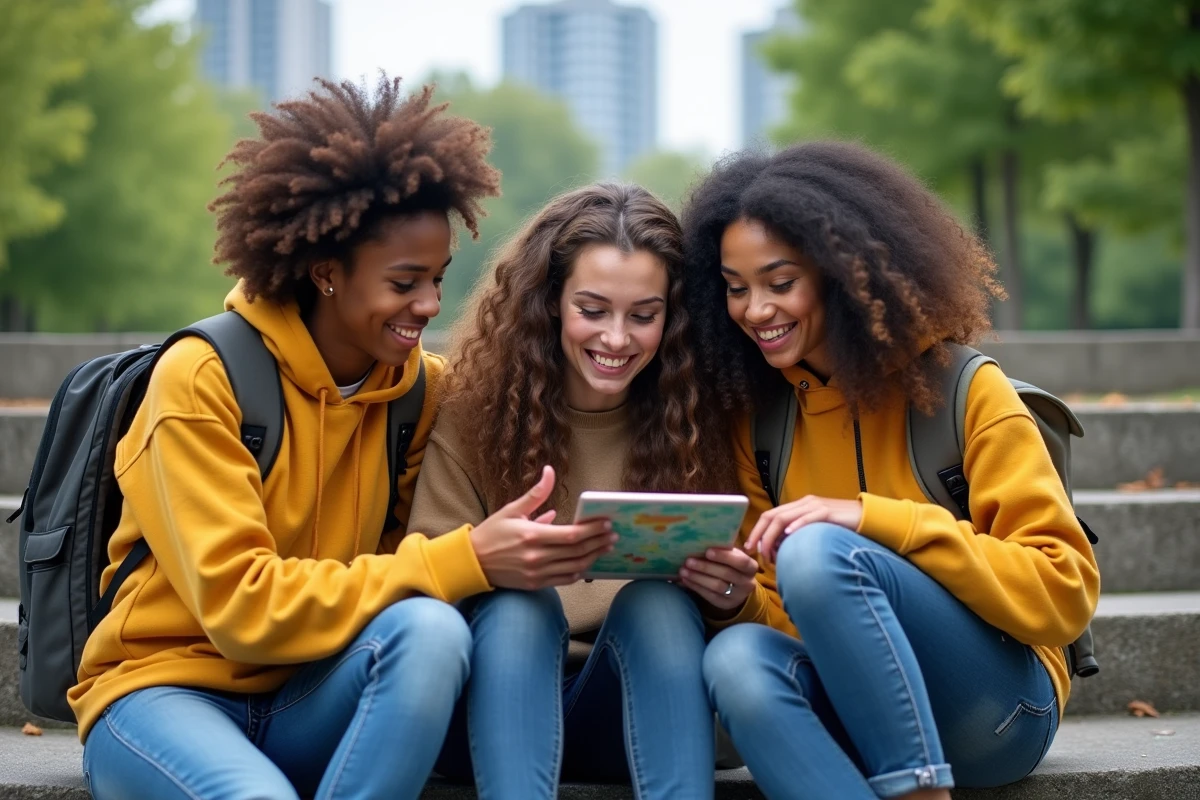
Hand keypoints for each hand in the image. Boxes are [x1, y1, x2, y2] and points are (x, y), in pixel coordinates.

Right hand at [470, 466, 615, 589]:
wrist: (472, 562)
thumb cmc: (492, 533)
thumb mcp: (511, 509)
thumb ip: (536, 493)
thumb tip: (550, 470)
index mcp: (532, 535)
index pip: (571, 535)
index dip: (592, 530)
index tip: (606, 523)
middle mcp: (536, 556)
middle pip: (577, 551)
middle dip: (599, 542)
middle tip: (613, 535)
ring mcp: (537, 573)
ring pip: (574, 567)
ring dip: (593, 557)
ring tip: (606, 547)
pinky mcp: (536, 584)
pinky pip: (564, 579)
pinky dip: (579, 572)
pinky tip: (588, 562)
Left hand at [678, 546, 758, 613]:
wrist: (738, 588)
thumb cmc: (731, 565)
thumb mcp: (733, 556)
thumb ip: (723, 550)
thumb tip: (700, 543)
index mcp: (751, 567)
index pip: (740, 561)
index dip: (724, 556)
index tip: (707, 551)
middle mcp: (747, 582)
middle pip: (726, 574)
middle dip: (705, 567)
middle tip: (688, 561)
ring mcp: (737, 596)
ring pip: (717, 586)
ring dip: (698, 578)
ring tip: (683, 570)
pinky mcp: (726, 604)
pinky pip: (710, 596)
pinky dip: (696, 587)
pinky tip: (685, 580)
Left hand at [744, 496, 863, 563]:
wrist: (867, 518)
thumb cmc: (840, 528)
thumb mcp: (815, 531)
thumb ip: (798, 535)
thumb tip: (780, 550)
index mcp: (798, 507)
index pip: (770, 516)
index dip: (757, 531)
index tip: (749, 547)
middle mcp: (803, 504)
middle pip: (773, 516)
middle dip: (760, 535)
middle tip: (753, 552)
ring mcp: (815, 506)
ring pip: (785, 518)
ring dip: (773, 536)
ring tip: (768, 552)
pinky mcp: (828, 512)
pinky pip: (809, 517)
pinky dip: (797, 526)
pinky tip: (789, 536)